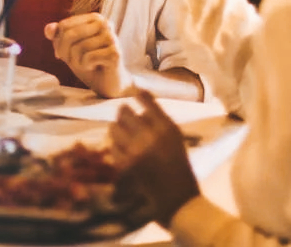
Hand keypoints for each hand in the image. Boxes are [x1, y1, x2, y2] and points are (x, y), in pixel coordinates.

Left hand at [43, 13, 132, 97]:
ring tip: (87, 64)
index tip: (64, 54)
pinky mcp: (115, 53)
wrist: (108, 83)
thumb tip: (48, 29)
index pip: (64, 25)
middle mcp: (105, 23)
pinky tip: (96, 67)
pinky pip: (88, 58)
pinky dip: (86, 66)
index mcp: (94, 18)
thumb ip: (58, 36)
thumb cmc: (89, 63)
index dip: (58, 43)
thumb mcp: (69, 49)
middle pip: (70, 35)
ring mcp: (111, 37)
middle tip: (74, 62)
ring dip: (77, 61)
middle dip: (66, 53)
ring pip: (79, 47)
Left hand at [109, 90, 199, 226]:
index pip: (147, 101)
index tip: (136, 92)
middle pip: (125, 112)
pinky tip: (122, 150)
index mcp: (166, 127)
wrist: (177, 199)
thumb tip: (140, 106)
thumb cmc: (178, 166)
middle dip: (123, 112)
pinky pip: (112, 148)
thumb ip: (159, 122)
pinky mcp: (123, 166)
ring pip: (114, 128)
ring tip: (121, 132)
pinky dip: (116, 147)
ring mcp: (134, 151)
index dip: (140, 95)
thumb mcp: (175, 139)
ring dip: (117, 128)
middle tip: (123, 113)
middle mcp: (149, 136)